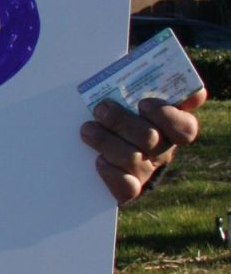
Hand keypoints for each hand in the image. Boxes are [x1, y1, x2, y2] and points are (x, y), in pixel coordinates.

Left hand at [80, 88, 206, 204]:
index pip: (185, 127)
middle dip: (122, 122)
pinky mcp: (129, 188)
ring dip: (107, 141)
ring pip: (133, 159)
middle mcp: (163, 151)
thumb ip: (148, 87)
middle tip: (101, 108)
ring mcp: (146, 170)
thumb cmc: (125, 114)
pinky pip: (126, 187)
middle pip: (150, 138)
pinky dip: (111, 173)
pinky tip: (99, 160)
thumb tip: (179, 85)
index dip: (166, 116)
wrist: (110, 148)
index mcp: (172, 128)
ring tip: (87, 129)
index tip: (143, 103)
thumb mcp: (136, 99)